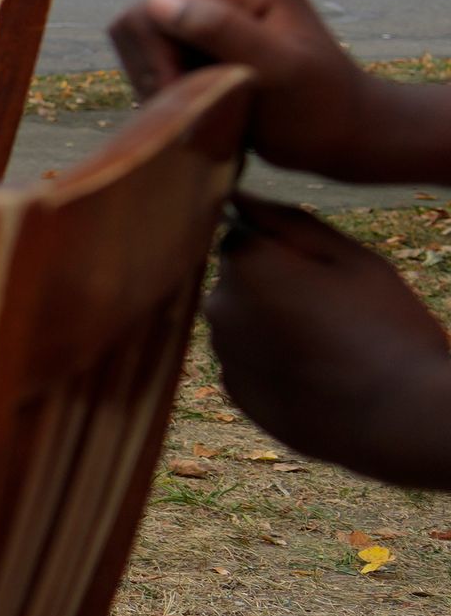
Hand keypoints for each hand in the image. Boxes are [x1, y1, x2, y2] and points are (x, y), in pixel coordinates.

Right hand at [110, 0, 423, 182]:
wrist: (345, 134)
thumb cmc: (319, 110)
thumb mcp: (276, 71)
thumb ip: (222, 32)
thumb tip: (157, 2)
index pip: (153, 11)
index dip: (158, 63)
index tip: (190, 102)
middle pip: (140, 24)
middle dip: (157, 72)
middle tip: (194, 108)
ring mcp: (216, 4)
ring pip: (141, 43)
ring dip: (161, 82)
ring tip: (203, 107)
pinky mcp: (207, 30)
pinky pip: (154, 55)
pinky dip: (168, 85)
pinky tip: (201, 101)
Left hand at [205, 199, 450, 489]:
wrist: (397, 419)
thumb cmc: (385, 328)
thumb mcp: (353, 259)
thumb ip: (290, 223)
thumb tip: (241, 197)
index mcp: (245, 263)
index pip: (243, 231)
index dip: (287, 246)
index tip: (325, 269)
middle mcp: (218, 306)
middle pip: (240, 276)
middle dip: (275, 281)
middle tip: (335, 307)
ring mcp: (222, 353)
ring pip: (244, 319)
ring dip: (273, 322)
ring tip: (332, 343)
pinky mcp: (234, 391)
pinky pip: (249, 359)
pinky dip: (274, 359)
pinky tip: (319, 371)